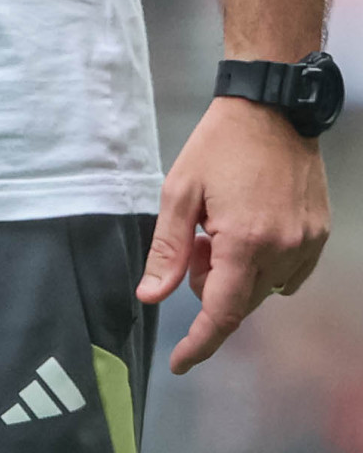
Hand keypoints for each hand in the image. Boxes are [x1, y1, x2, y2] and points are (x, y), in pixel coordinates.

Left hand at [136, 96, 330, 373]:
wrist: (271, 107)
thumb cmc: (219, 144)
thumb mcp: (180, 190)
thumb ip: (167, 248)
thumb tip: (151, 296)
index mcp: (244, 241)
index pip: (221, 313)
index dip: (198, 343)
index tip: (179, 363)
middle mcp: (281, 250)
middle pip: (240, 301)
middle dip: (211, 285)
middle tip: (198, 241)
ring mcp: (306, 244)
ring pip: (264, 289)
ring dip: (238, 274)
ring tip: (223, 226)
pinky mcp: (319, 234)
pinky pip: (289, 273)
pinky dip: (265, 266)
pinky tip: (251, 229)